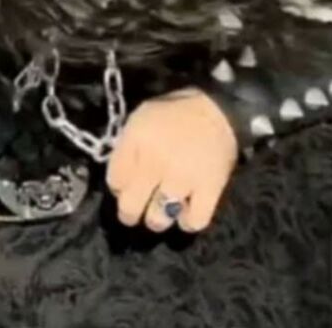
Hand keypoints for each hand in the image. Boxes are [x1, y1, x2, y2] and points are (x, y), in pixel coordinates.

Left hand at [106, 88, 236, 232]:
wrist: (217, 110)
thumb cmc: (173, 113)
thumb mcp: (140, 118)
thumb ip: (126, 146)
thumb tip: (119, 179)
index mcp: (137, 140)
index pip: (114, 180)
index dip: (117, 186)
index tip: (124, 186)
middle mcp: (156, 162)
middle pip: (130, 206)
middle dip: (129, 213)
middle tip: (133, 212)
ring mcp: (182, 179)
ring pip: (158, 219)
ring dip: (156, 219)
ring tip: (160, 211)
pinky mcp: (209, 190)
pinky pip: (193, 221)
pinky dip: (187, 221)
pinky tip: (185, 212)